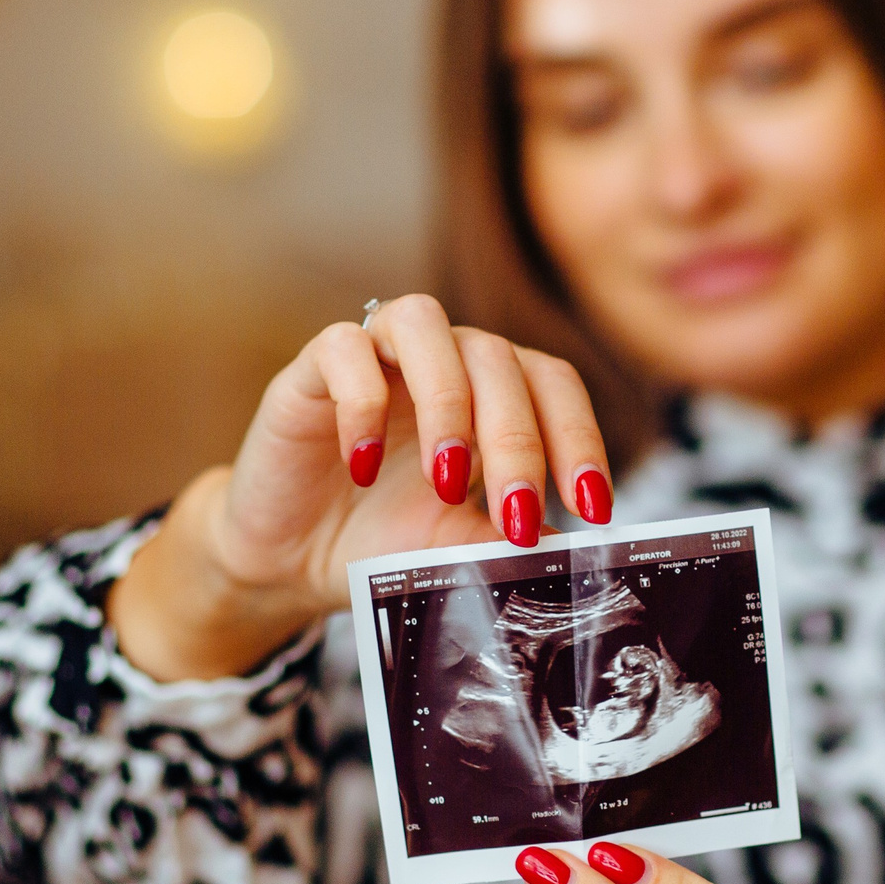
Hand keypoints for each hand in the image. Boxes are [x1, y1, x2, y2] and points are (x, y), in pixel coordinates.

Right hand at [110, 294, 614, 680]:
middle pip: (498, 359)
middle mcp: (443, 360)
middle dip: (517, 442)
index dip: (580, 439)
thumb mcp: (454, 547)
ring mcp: (378, 356)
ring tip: (445, 481)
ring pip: (426, 323)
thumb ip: (504, 540)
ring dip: (448, 402)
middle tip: (516, 517)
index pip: (552, 385)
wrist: (291, 559)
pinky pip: (343, 347)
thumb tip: (570, 554)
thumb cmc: (382, 541)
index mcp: (492, 393)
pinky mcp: (310, 368)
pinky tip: (363, 468)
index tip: (593, 509)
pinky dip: (362, 403)